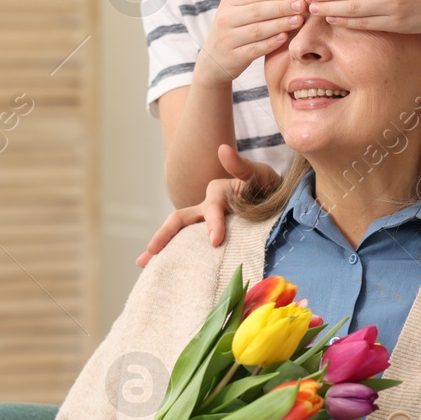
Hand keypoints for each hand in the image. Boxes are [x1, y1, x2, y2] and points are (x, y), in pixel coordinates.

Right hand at [137, 145, 277, 265]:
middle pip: (179, 220)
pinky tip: (165, 270)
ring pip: (180, 235)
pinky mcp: (210, 237)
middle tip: (151, 251)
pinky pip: (192, 247)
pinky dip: (177, 257)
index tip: (216, 241)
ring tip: (145, 264)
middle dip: (164, 235)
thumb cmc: (269, 188)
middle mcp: (206, 208)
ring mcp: (205, 224)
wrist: (276, 202)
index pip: (211, 209)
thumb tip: (222, 149)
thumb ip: (242, 166)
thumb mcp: (260, 174)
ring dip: (162, 248)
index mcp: (217, 193)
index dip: (213, 224)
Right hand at [196, 0, 306, 86]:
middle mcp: (225, 18)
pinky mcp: (234, 57)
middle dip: (281, 7)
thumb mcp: (234, 7)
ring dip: (280, 24)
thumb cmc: (232, 28)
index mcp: (228, 2)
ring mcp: (228, 39)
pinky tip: (285, 37)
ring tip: (298, 20)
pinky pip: (255, 49)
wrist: (215, 60)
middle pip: (257, 10)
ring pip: (257, 30)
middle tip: (301, 6)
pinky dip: (271, 43)